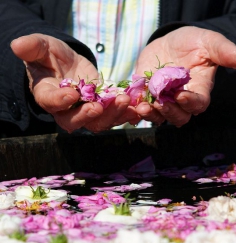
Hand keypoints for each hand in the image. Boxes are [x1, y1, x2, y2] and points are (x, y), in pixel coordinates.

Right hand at [11, 34, 139, 132]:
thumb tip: (17, 45)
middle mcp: (66, 110)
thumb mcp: (42, 47)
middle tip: (100, 105)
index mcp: (47, 95)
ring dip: (112, 115)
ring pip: (97, 122)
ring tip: (125, 101)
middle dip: (88, 115)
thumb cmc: (52, 57)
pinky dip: (125, 114)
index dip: (60, 100)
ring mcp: (85, 112)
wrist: (68, 66)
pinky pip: (113, 117)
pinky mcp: (102, 109)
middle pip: (75, 121)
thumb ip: (33, 48)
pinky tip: (137, 108)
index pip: (51, 102)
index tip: (72, 94)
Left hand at [135, 26, 235, 126]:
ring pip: (160, 117)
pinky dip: (136, 110)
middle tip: (161, 103)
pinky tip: (132, 105)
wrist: (168, 43)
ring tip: (143, 107)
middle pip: (179, 116)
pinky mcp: (147, 98)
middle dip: (170, 112)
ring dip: (152, 115)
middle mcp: (181, 101)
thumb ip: (223, 51)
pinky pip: (142, 109)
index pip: (198, 104)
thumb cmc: (191, 43)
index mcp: (199, 90)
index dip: (191, 103)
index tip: (181, 95)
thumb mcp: (208, 42)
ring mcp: (163, 101)